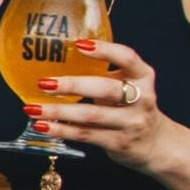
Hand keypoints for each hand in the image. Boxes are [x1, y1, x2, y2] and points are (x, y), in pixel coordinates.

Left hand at [25, 38, 174, 172]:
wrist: (156, 144)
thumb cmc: (134, 106)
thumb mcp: (129, 84)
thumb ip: (106, 71)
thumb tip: (61, 55)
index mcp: (143, 77)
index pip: (127, 58)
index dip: (105, 50)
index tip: (79, 45)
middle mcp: (141, 99)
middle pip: (105, 89)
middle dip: (72, 86)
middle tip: (44, 83)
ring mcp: (130, 123)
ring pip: (90, 116)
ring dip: (58, 112)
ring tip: (33, 108)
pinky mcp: (118, 143)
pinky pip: (85, 135)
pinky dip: (61, 130)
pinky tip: (42, 126)